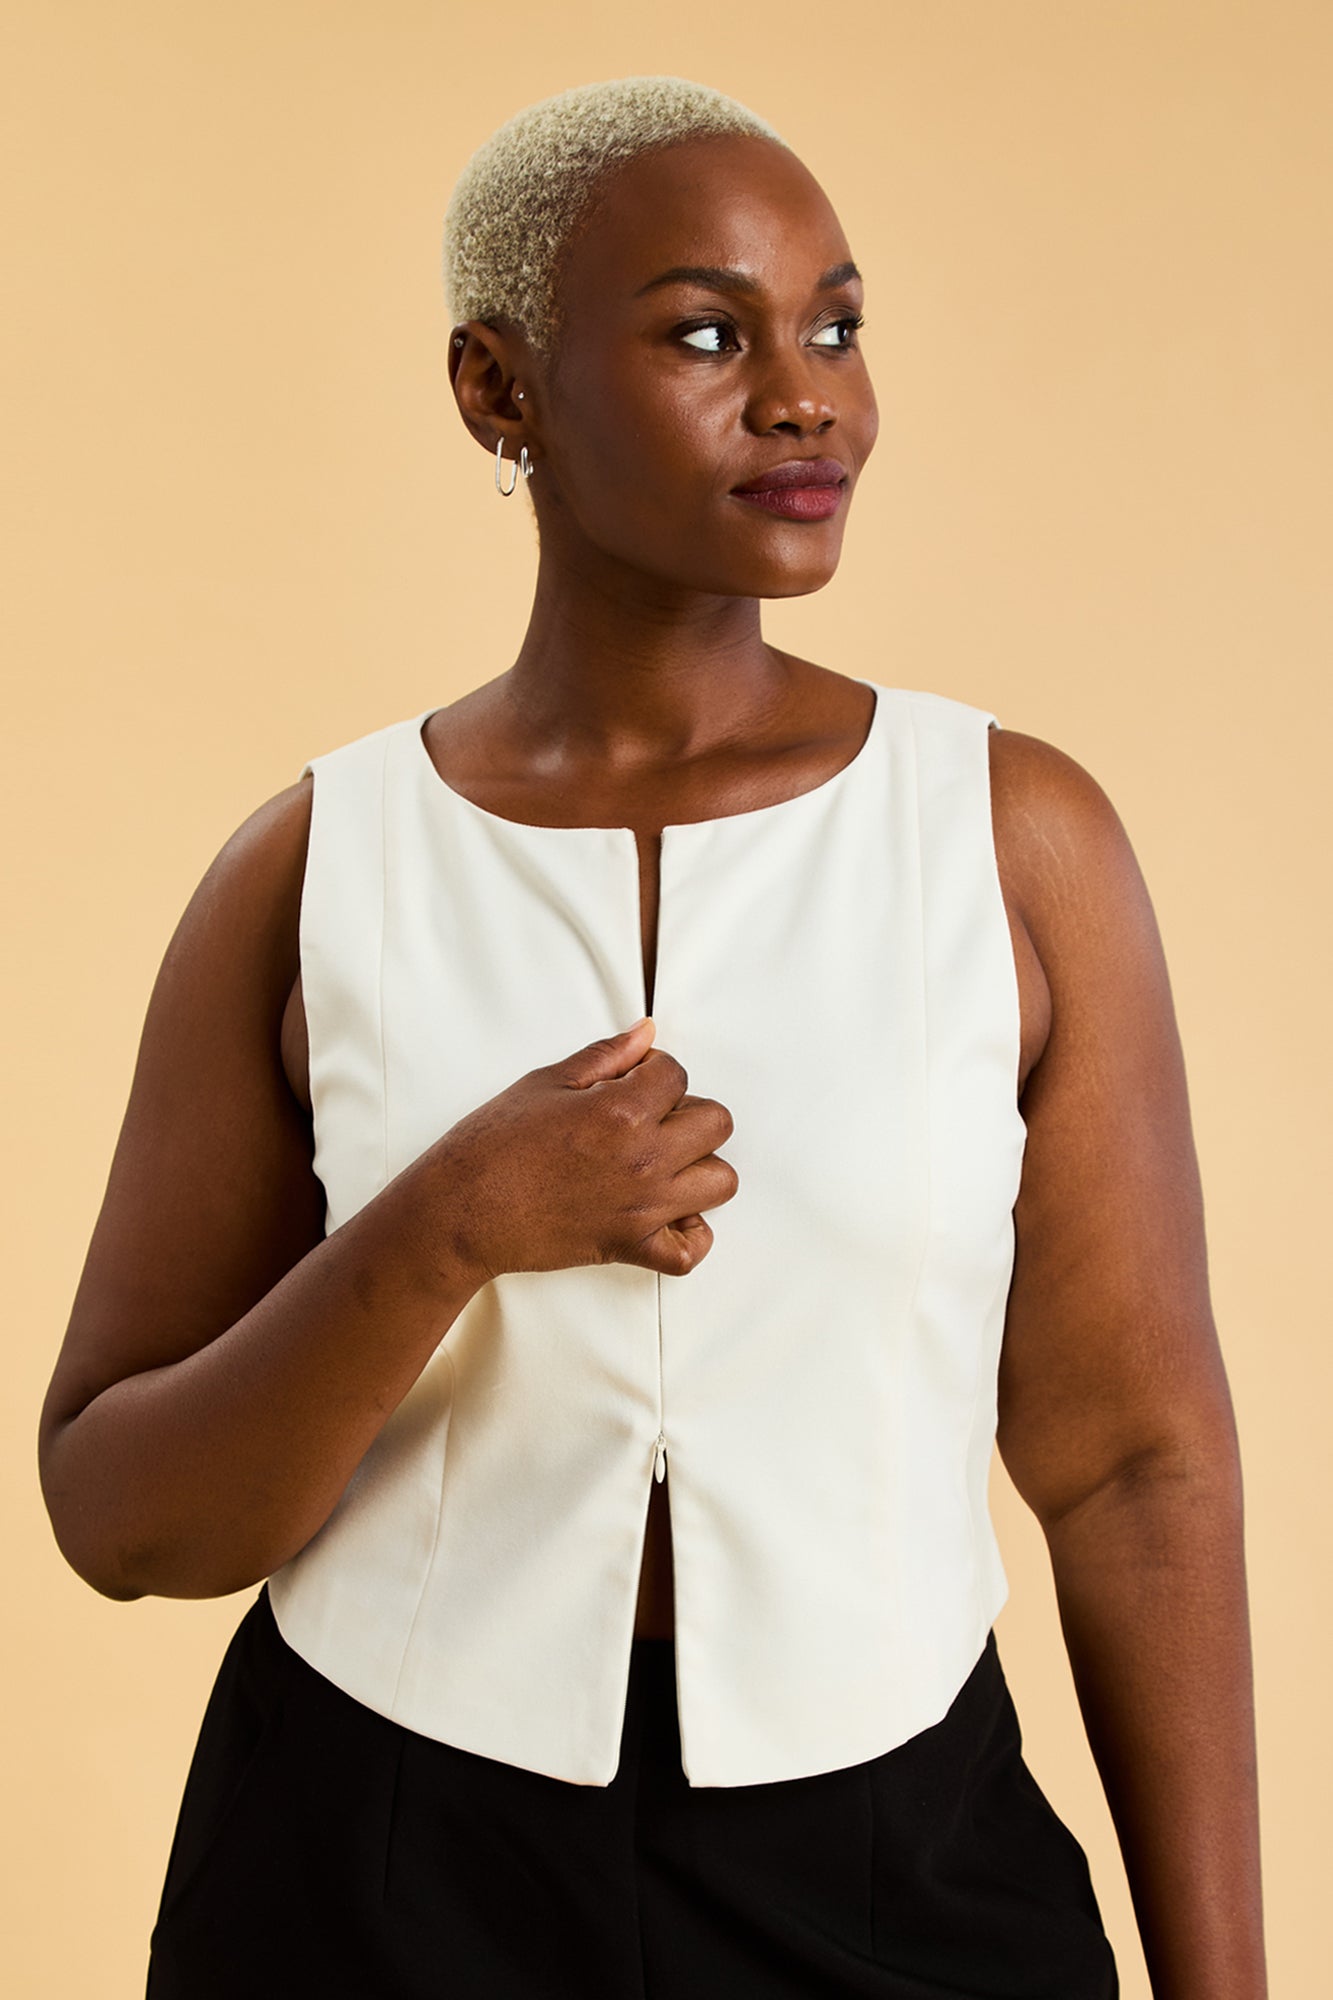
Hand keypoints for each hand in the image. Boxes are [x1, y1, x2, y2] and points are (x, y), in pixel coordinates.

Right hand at [426, 1018, 737, 1280]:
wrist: (460, 1210)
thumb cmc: (491, 1145)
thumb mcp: (545, 1082)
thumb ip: (605, 1056)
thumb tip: (645, 1034)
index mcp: (620, 1111)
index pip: (678, 1074)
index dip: (655, 1072)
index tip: (633, 1081)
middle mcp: (643, 1159)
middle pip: (717, 1123)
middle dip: (688, 1112)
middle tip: (651, 1118)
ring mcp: (642, 1207)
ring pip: (721, 1182)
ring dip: (698, 1167)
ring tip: (661, 1162)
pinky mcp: (630, 1247)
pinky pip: (691, 1251)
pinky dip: (688, 1235)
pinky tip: (665, 1214)